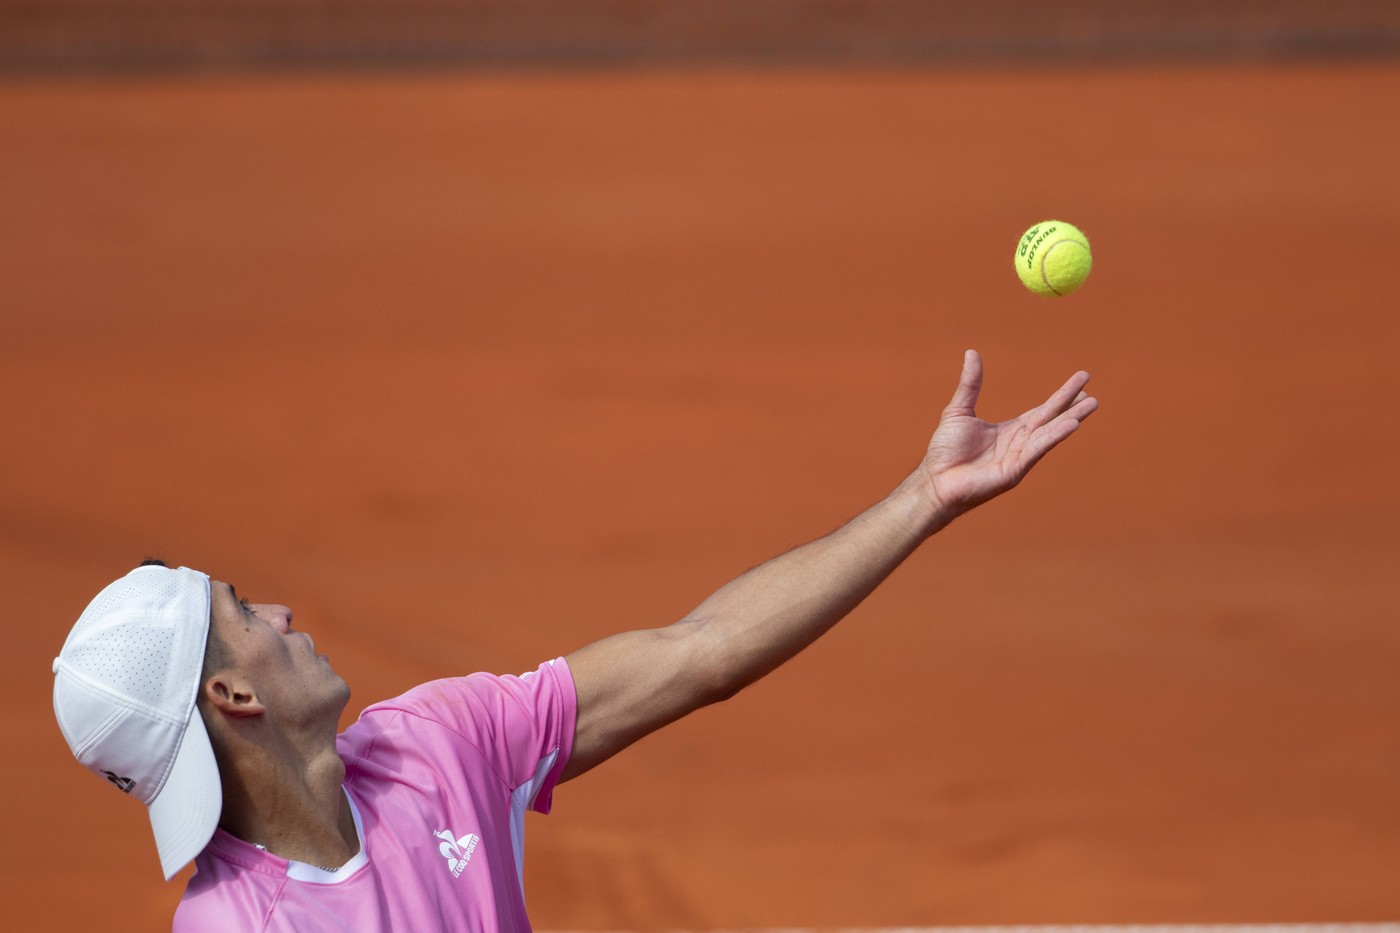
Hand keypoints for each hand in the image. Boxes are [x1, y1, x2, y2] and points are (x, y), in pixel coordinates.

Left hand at [919, 350, 1097, 521]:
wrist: (936, 480)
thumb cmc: (945, 450)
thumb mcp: (959, 410)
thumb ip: (970, 383)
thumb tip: (972, 352)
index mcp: (1011, 430)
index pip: (1044, 410)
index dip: (1062, 396)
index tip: (1082, 380)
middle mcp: (1020, 443)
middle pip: (1052, 420)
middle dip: (1072, 406)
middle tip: (1094, 394)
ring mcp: (1020, 457)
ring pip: (1050, 433)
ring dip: (1071, 419)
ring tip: (1091, 405)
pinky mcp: (1015, 471)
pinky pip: (1037, 449)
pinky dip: (1054, 436)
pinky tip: (1071, 424)